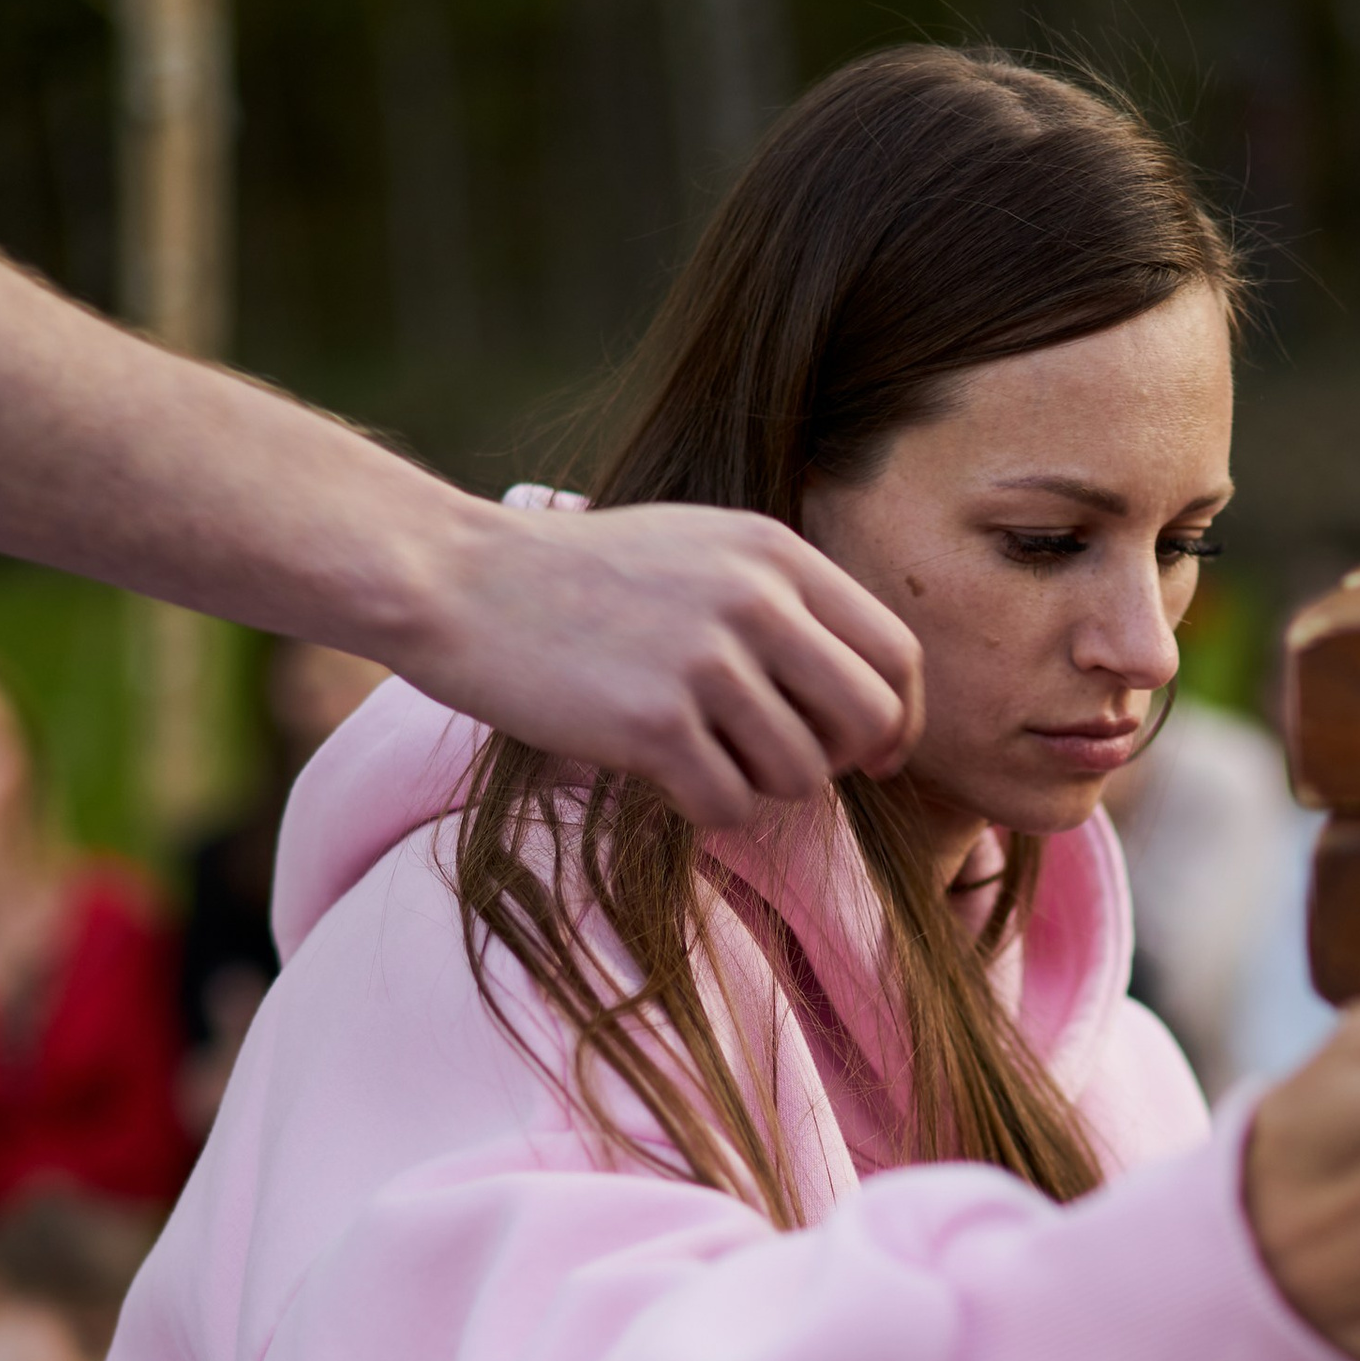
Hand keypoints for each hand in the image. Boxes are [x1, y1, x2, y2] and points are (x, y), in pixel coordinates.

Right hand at [400, 498, 924, 829]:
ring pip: (801, 776)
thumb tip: (867, 699)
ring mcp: (706, 663)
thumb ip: (781, 603)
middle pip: (867, 722)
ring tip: (703, 758)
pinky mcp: (655, 725)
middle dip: (841, 763)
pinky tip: (666, 779)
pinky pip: (731, 807)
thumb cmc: (580, 579)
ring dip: (760, 788)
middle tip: (784, 765)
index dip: (898, 719)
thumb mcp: (698, 550)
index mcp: (774, 553)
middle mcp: (754, 601)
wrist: (461, 582)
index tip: (877, 755)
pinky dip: (707, 810)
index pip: (893, 653)